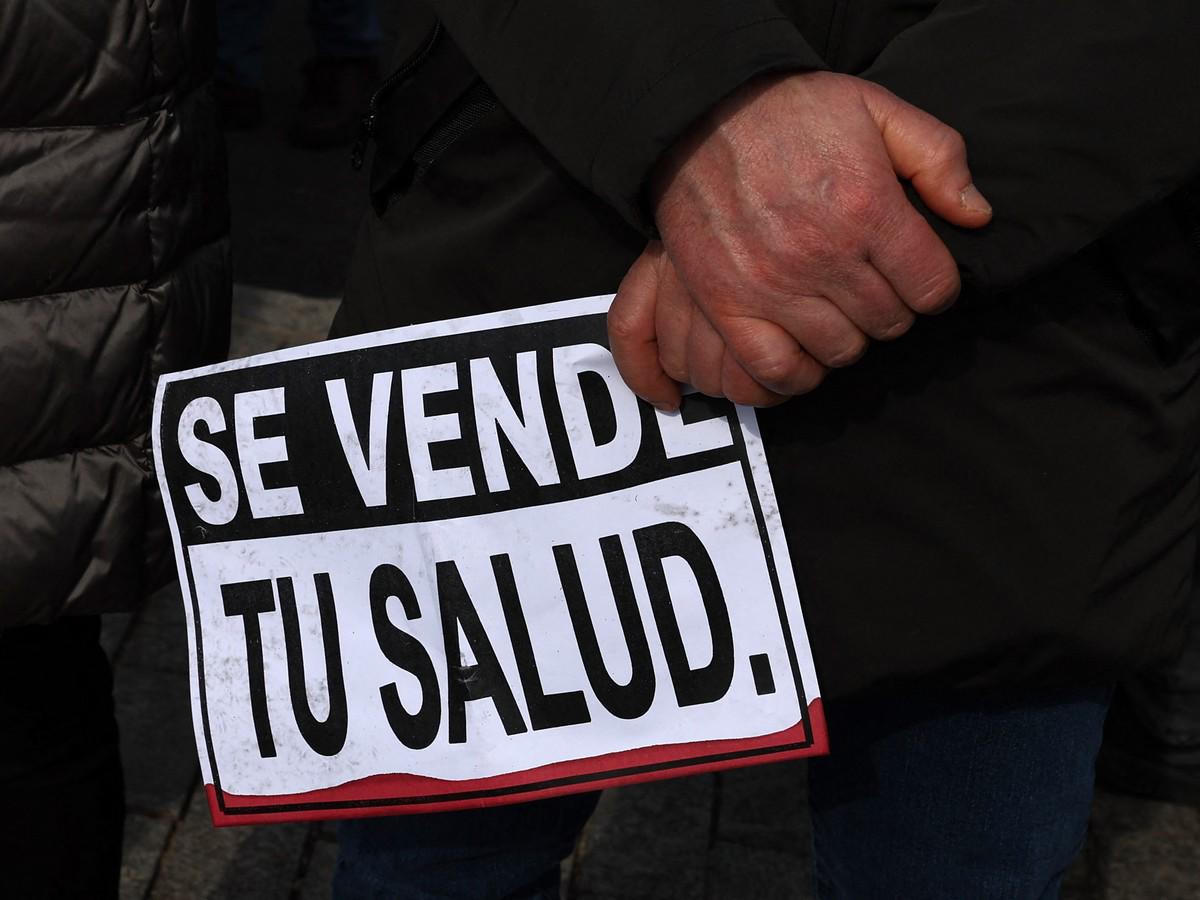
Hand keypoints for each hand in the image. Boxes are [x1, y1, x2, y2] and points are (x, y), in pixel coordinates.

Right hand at [610, 70, 991, 407]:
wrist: (700, 113)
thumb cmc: (792, 111)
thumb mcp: (878, 107)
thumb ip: (938, 157)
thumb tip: (977, 217)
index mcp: (867, 207)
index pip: (933, 288)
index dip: (934, 286)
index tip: (917, 276)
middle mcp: (823, 255)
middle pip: (889, 323)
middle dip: (892, 309)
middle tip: (873, 288)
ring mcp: (772, 286)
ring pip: (840, 351)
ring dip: (847, 337)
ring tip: (837, 312)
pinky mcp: (727, 304)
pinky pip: (775, 369)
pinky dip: (796, 373)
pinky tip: (803, 350)